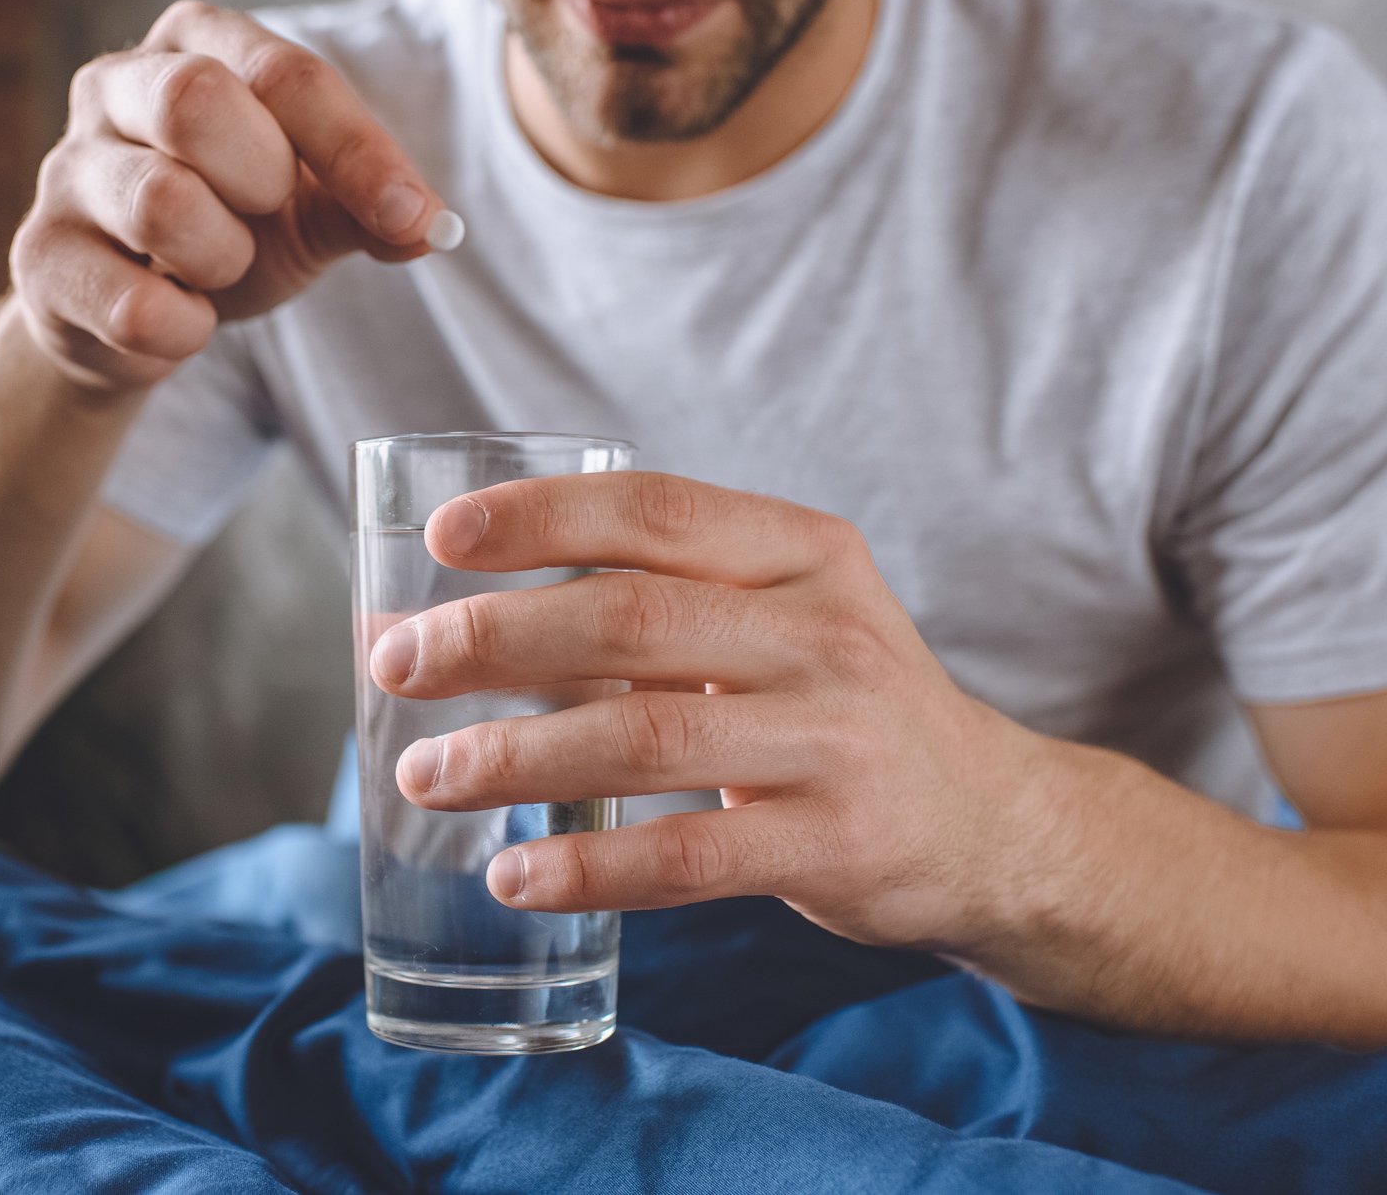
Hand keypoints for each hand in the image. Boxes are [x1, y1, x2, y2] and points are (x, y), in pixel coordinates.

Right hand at [10, 1, 452, 390]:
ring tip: (218, 269)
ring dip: (223, 259)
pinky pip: (133, 306)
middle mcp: (115, 83)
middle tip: (267, 216)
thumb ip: (372, 206)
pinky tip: (182, 321)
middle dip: (261, 180)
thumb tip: (431, 226)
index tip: (415, 216)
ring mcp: (66, 168)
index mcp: (196, 42)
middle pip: (195, 101)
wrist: (134, 313)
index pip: (286, 74)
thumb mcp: (311, 206)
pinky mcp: (40, 257)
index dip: (358, 151)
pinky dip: (184, 330)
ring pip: (161, 203)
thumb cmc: (230, 228)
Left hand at [368, 472, 1056, 956]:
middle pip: (631, 618)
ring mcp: (838, 739)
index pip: (654, 510)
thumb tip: (416, 622)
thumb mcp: (766, 625)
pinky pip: (693, 856)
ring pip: (646, 737)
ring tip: (424, 777)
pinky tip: (515, 876)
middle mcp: (825, 634)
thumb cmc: (833, 708)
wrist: (992, 822)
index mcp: (802, 554)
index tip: (441, 536)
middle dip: (495, 638)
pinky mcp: (839, 844)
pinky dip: (591, 867)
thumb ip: (625, 611)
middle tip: (394, 664)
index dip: (541, 517)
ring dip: (516, 757)